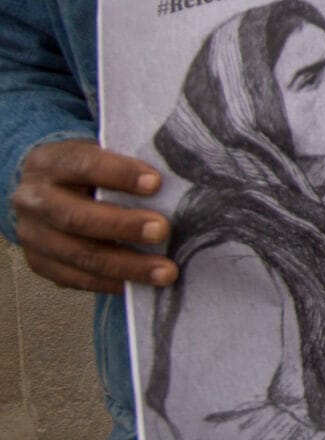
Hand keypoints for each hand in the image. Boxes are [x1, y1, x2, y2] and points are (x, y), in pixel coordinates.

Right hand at [10, 140, 175, 292]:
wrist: (45, 191)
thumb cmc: (88, 171)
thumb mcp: (98, 155)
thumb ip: (126, 163)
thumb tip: (178, 180)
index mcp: (48, 163)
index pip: (82, 165)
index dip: (119, 174)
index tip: (156, 183)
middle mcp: (33, 200)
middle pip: (75, 216)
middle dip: (123, 226)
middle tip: (162, 230)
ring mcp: (32, 235)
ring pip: (78, 254)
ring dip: (125, 265)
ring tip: (165, 271)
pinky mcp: (39, 263)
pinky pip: (75, 279)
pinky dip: (111, 283)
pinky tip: (141, 285)